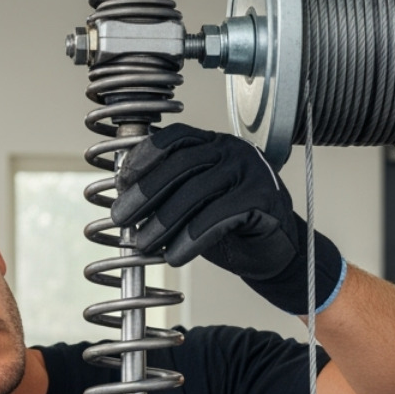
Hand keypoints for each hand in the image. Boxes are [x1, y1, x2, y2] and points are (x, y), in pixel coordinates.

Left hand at [112, 123, 345, 314]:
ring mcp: (251, 171)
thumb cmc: (229, 226)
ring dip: (163, 221)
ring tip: (143, 244)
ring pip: (197, 191)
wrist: (273, 252)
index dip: (143, 157)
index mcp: (213, 144)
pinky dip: (191, 238)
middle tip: (122, 219)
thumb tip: (123, 201)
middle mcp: (232, 150)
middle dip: (146, 194)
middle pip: (181, 164)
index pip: (173, 138)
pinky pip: (218, 216)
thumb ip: (167, 194)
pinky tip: (175, 256)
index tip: (121, 183)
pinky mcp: (262, 198)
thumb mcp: (192, 204)